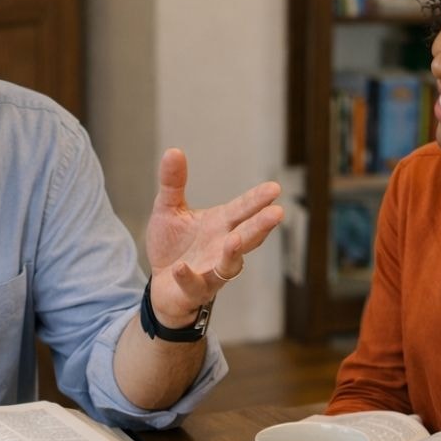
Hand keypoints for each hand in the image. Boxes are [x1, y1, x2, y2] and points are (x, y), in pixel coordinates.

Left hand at [145, 148, 283, 323]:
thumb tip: (173, 151)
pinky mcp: (194, 289)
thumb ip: (173, 183)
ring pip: (230, 265)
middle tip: (278, 213)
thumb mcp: (168, 209)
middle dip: (261, 226)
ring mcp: (212, 270)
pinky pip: (195, 284)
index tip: (274, 189)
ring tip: (236, 240)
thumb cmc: (173, 246)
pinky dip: (189, 276)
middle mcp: (222, 247)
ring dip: (234, 254)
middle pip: (247, 236)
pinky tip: (182, 267)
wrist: (162, 284)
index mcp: (220, 224)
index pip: (243, 210)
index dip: (257, 200)